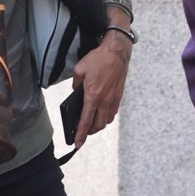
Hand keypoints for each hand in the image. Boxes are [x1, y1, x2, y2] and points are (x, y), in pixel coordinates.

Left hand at [70, 11, 132, 146]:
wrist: (117, 52)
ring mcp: (113, 99)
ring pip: (107, 120)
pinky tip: (100, 113)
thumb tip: (76, 92)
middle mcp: (104, 100)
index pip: (85, 121)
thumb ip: (75, 84)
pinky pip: (113, 112)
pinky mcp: (119, 96)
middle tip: (82, 132)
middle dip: (89, 132)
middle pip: (98, 125)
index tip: (77, 144)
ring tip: (91, 123)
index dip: (80, 134)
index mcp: (93, 95)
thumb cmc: (98, 59)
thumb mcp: (79, 70)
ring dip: (99, 125)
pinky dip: (106, 116)